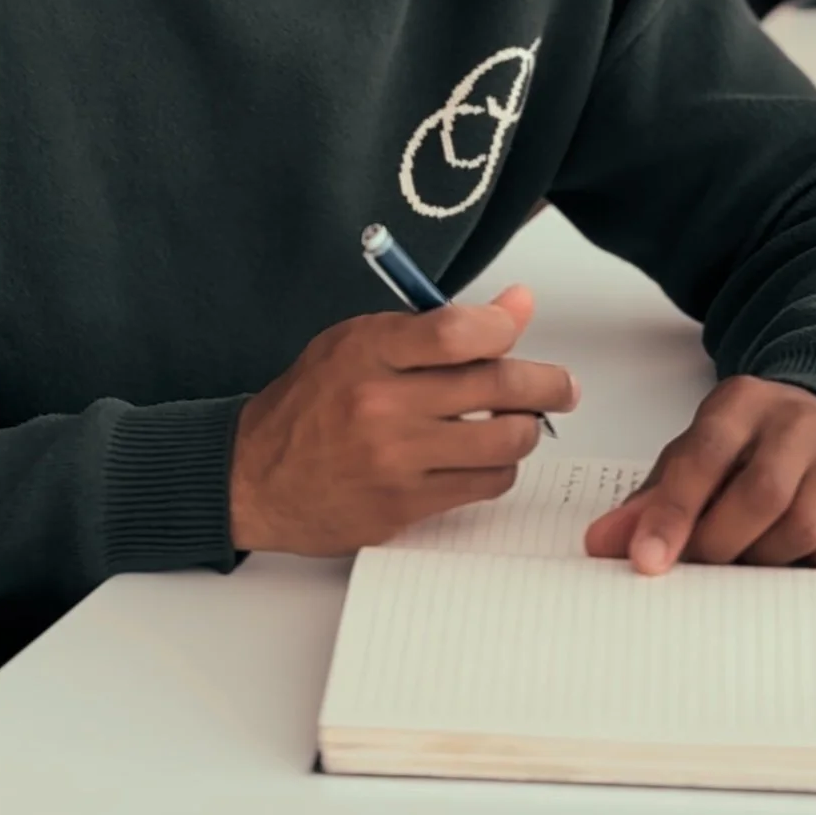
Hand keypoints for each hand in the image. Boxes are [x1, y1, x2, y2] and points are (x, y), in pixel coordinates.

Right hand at [230, 287, 578, 554]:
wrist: (254, 477)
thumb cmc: (310, 402)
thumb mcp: (358, 341)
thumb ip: (435, 325)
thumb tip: (515, 306)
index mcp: (369, 352)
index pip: (460, 332)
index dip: (505, 325)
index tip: (517, 323)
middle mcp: (383, 406)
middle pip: (498, 387)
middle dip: (548, 384)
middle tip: (561, 386)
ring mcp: (396, 462)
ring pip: (504, 442)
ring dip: (525, 430)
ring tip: (518, 422)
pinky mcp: (405, 507)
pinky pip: (484, 484)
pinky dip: (498, 468)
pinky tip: (485, 456)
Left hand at [584, 375, 815, 574]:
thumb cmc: (755, 446)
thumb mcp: (699, 454)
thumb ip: (654, 498)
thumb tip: (603, 545)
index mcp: (741, 403)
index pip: (702, 457)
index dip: (672, 513)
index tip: (645, 561)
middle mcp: (798, 421)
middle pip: (761, 494)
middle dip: (719, 544)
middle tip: (696, 569)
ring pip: (804, 526)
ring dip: (762, 561)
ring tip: (740, 564)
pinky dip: (804, 569)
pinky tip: (784, 563)